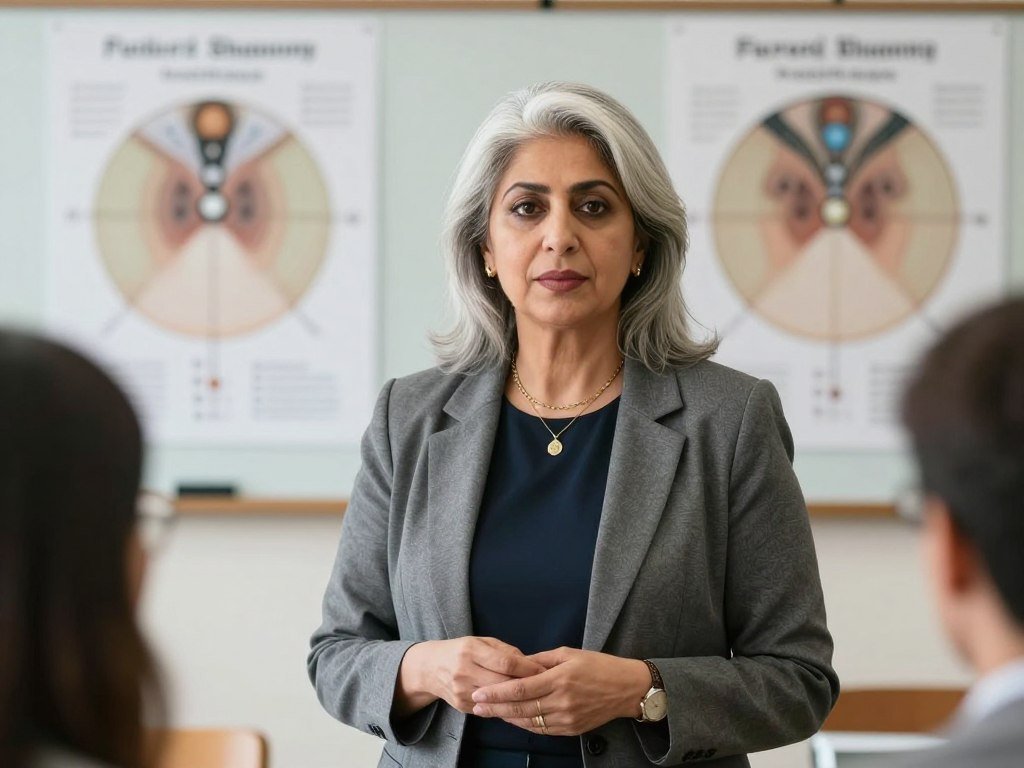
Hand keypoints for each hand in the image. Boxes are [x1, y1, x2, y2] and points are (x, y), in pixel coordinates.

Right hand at [397, 637, 545, 715]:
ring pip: (497, 699)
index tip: (544, 670)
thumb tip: (531, 663)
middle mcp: (464, 671)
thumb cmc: (462, 650)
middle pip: (503, 683)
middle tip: (546, 686)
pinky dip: (505, 706)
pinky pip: (489, 708)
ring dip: (518, 699)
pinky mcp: (462, 706)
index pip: (505, 662)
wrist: (430, 667)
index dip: (527, 667)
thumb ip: (505, 651)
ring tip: (536, 697)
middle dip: (527, 685)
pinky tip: (517, 705)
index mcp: (471, 650)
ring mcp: (462, 691)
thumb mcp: (481, 641)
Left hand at [470, 647, 650, 735]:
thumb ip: (540, 661)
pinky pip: (542, 730)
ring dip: (507, 718)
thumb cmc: (599, 666)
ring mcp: (567, 718)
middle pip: (520, 708)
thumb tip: (517, 665)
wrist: (627, 688)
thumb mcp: (569, 654)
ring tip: (490, 713)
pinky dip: (525, 725)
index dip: (497, 693)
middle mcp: (562, 701)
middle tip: (476, 706)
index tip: (480, 693)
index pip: (520, 688)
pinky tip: (513, 719)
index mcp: (559, 678)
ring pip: (529, 722)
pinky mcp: (572, 729)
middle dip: (495, 708)